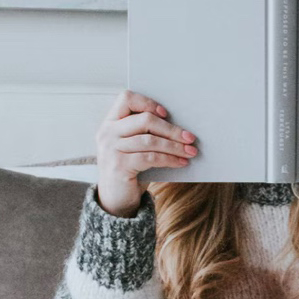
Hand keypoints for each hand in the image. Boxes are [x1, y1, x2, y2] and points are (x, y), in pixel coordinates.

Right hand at [95, 90, 197, 215]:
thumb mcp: (133, 147)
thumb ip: (145, 133)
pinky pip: (151, 158)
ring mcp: (111, 149)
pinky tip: (181, 162)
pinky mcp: (119, 166)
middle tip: (190, 137)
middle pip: (145, 120)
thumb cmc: (129, 169)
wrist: (115, 200)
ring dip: (175, 146)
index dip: (148, 103)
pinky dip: (169, 159)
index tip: (165, 113)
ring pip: (150, 140)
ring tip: (190, 152)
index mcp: (110, 123)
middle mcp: (107, 133)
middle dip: (171, 129)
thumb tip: (179, 128)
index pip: (126, 98)